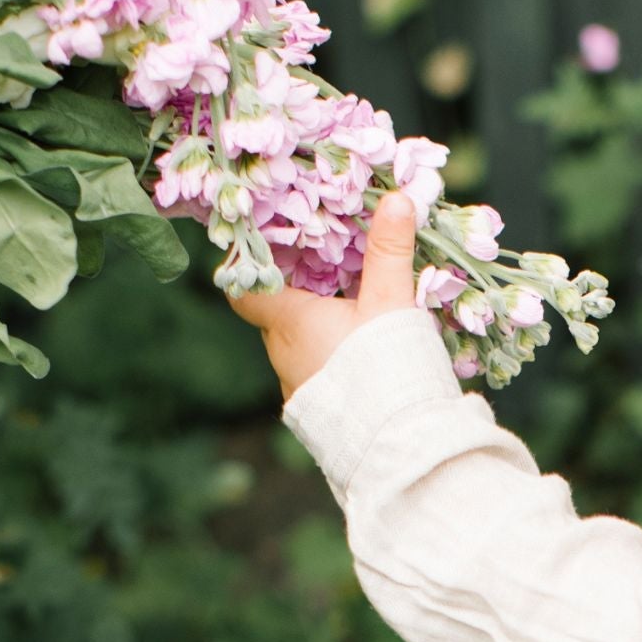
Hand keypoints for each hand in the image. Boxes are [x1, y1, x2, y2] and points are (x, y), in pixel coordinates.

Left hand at [228, 190, 420, 402]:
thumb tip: (397, 198)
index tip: (273, 252)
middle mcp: (282, 354)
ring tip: (354, 312)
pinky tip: (363, 355)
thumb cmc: (385, 366)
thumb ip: (390, 250)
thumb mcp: (391, 301)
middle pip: (276, 314)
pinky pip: (315, 373)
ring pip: (297, 344)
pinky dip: (330, 357)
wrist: (397, 442)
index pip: (244, 290)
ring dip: (318, 327)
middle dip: (300, 294)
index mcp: (288, 321)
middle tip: (330, 271)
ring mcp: (297, 386)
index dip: (252, 269)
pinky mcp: (318, 411)